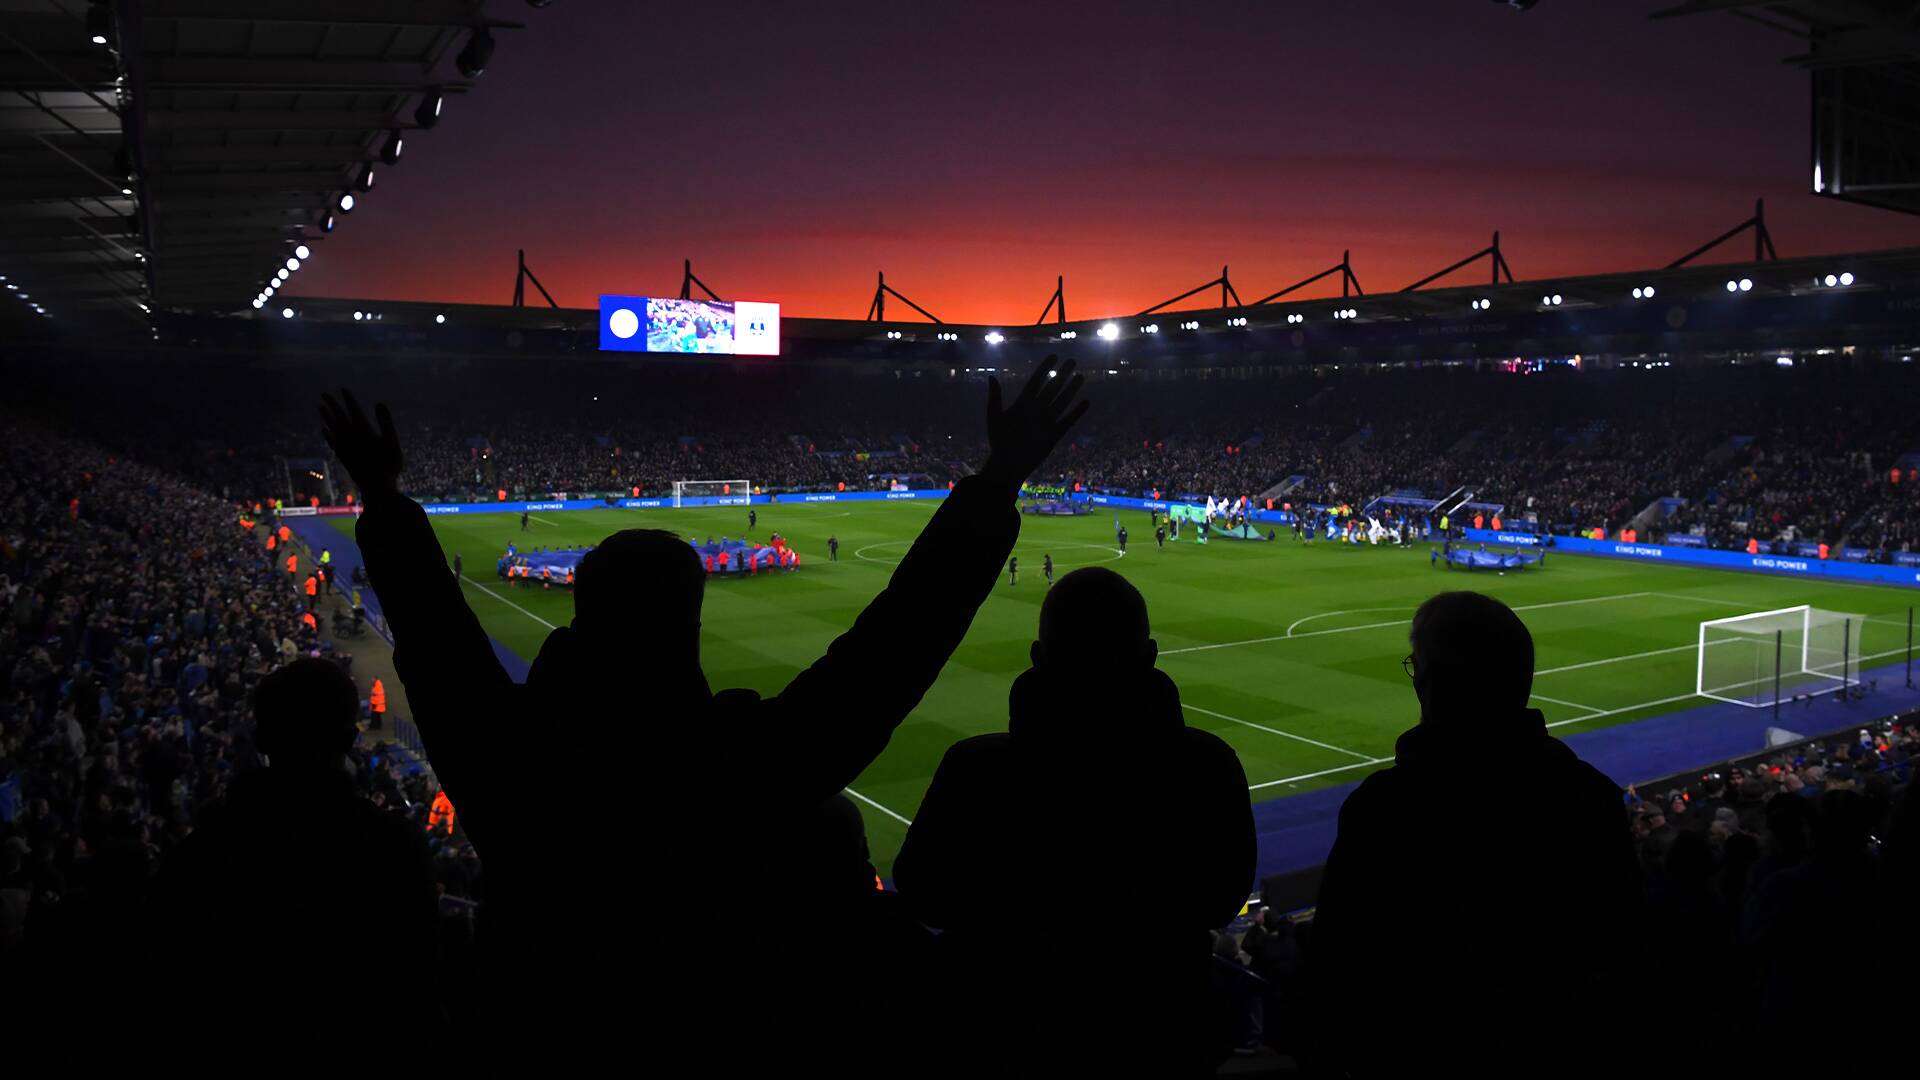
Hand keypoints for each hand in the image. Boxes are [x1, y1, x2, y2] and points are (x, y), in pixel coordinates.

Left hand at [320, 389, 402, 497]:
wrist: (376, 488)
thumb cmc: (388, 465)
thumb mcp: (392, 442)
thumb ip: (386, 422)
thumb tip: (379, 403)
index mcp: (364, 432)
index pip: (354, 411)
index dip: (348, 399)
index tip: (343, 389)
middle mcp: (351, 438)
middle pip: (339, 417)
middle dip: (332, 405)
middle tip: (324, 394)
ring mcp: (345, 448)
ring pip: (333, 429)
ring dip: (327, 417)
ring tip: (320, 407)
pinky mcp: (343, 457)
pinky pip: (332, 442)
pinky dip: (327, 434)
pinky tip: (324, 430)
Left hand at [983, 355, 1088, 483]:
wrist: (1007, 465)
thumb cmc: (998, 441)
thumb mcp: (994, 418)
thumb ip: (995, 398)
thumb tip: (992, 377)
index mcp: (1022, 404)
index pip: (1036, 381)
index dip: (1044, 368)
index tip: (1053, 356)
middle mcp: (1036, 410)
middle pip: (1052, 388)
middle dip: (1062, 374)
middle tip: (1072, 361)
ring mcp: (1046, 421)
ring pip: (1062, 401)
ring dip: (1071, 389)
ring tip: (1080, 376)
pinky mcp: (1054, 435)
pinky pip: (1068, 421)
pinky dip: (1077, 412)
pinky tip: (1086, 402)